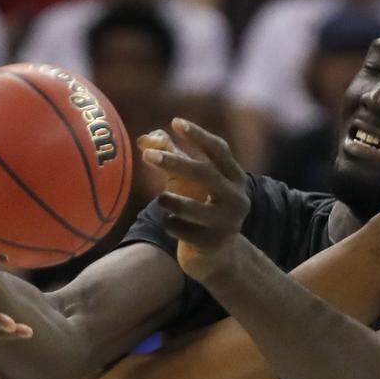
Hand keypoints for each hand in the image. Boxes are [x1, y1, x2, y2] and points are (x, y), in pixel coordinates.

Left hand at [139, 118, 248, 278]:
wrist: (217, 256)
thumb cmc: (201, 210)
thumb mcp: (192, 183)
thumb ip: (172, 157)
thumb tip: (143, 138)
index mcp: (235, 178)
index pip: (219, 150)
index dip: (198, 136)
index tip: (175, 122)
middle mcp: (236, 199)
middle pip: (204, 174)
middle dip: (174, 163)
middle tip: (147, 155)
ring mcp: (226, 223)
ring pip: (193, 208)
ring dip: (171, 201)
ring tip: (160, 199)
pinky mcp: (212, 244)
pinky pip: (183, 230)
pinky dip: (171, 224)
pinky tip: (171, 224)